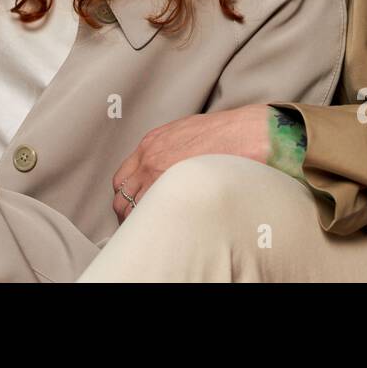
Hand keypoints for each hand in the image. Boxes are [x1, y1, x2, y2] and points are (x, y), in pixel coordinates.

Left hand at [109, 103, 271, 222]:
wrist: (245, 133)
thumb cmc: (224, 133)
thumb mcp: (187, 132)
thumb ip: (170, 151)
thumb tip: (170, 170)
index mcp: (150, 144)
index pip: (122, 179)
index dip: (127, 196)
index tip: (135, 207)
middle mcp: (148, 160)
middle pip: (122, 198)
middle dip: (128, 214)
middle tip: (140, 227)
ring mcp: (158, 176)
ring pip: (132, 211)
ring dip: (139, 223)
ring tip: (152, 235)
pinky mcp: (174, 190)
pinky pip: (152, 215)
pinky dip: (153, 226)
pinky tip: (162, 234)